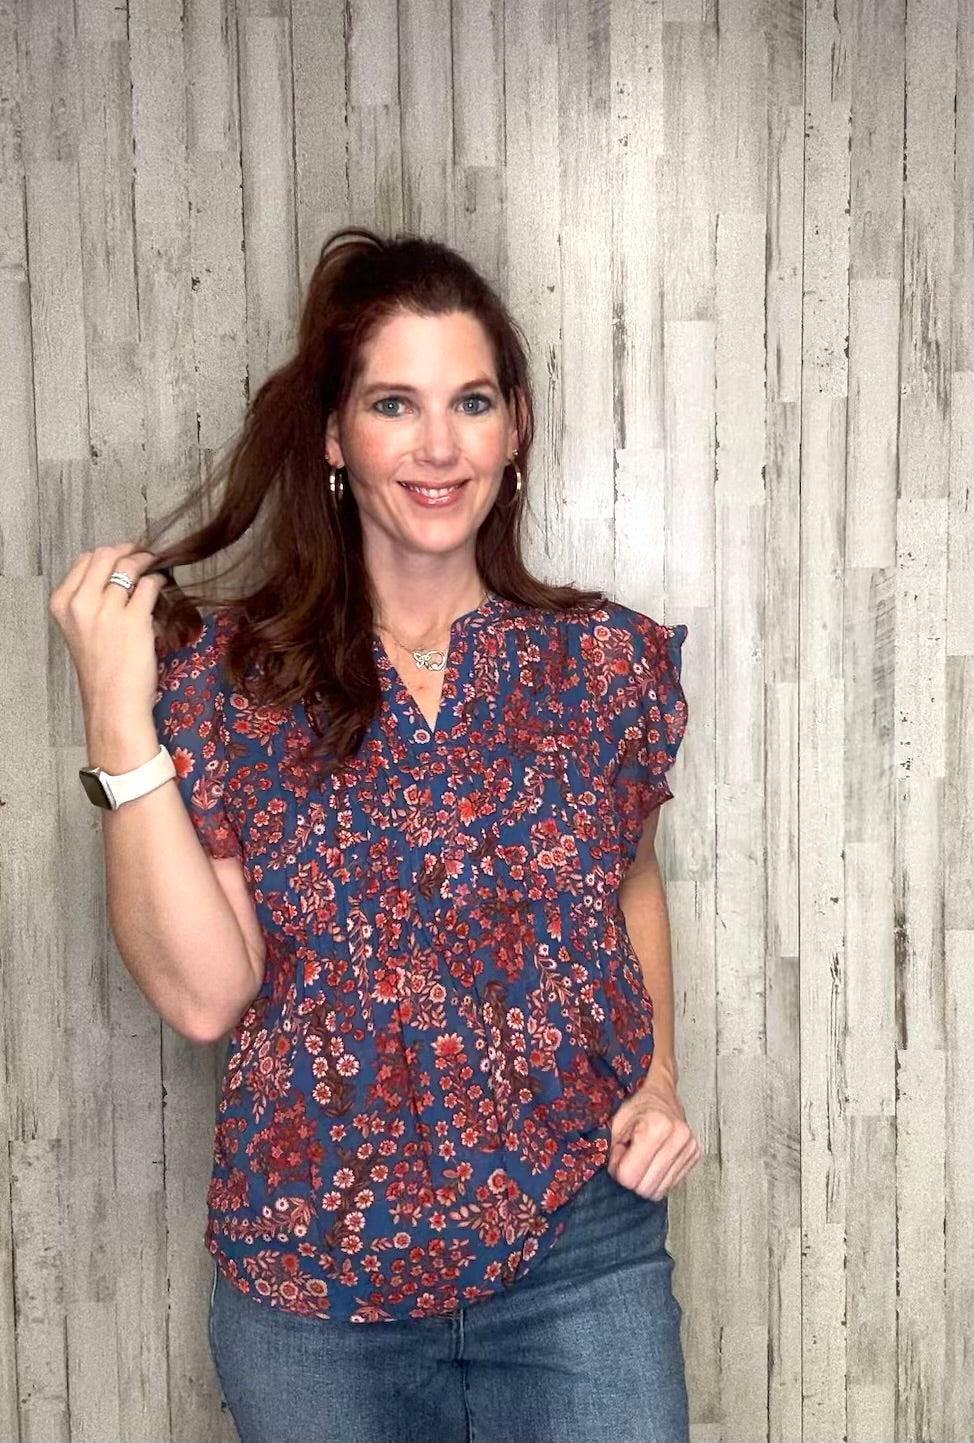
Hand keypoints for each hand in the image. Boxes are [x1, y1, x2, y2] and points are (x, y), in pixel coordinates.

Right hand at [49, 544, 169, 739]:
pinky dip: (160, 582)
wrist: (112, 702)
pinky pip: (150, 585)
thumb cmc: (101, 670)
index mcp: (63, 603)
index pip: (85, 560)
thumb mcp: (81, 629)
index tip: (126, 554)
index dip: (110, 553)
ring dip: (148, 563)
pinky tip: (164, 587)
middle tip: (146, 555)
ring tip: (158, 568)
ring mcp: (107, 610)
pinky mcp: (134, 620)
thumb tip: (119, 572)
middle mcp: (81, 603)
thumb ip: (90, 600)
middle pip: (106, 556)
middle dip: (129, 551)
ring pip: (130, 566)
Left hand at [606, 1065, 700, 1199]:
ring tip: (642, 1157)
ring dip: (645, 1179)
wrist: (660, 1094)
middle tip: (628, 1156)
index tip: (619, 1154)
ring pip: (659, 1191)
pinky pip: (670, 1185)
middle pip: (645, 1188)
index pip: (629, 1177)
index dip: (618, 1169)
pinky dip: (658, 1178)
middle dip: (632, 1177)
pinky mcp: (694, 1156)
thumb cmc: (636, 1107)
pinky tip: (654, 1160)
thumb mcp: (615, 1125)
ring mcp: (689, 1147)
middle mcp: (678, 1137)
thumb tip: (618, 1177)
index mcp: (656, 1126)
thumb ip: (613, 1153)